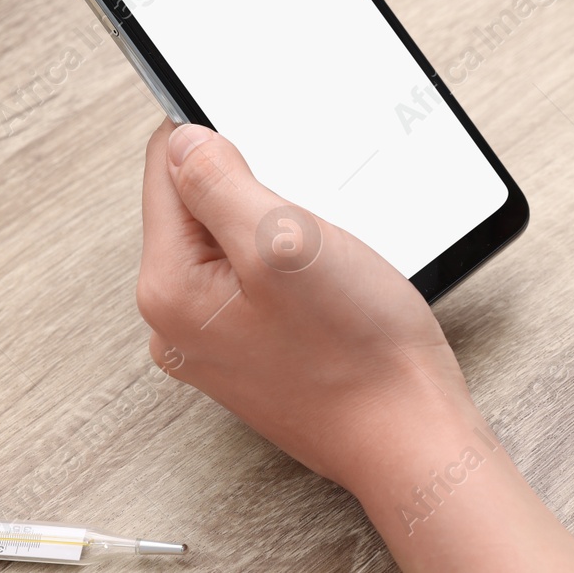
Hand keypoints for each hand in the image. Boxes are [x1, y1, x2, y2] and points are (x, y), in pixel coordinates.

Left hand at [137, 120, 573, 571]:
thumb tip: (182, 141)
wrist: (407, 433)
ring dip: (276, 227)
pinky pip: (257, 276)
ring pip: (231, 239)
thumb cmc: (356, 352)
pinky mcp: (252, 346)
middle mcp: (176, 319)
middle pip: (196, 205)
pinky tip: (327, 282)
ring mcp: (214, 338)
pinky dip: (290, 263)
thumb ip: (218, 184)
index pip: (165, 170)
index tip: (270, 152)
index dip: (218, 140)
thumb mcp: (283, 241)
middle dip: (253, 189)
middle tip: (306, 217)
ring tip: (323, 255)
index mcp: (168, 288)